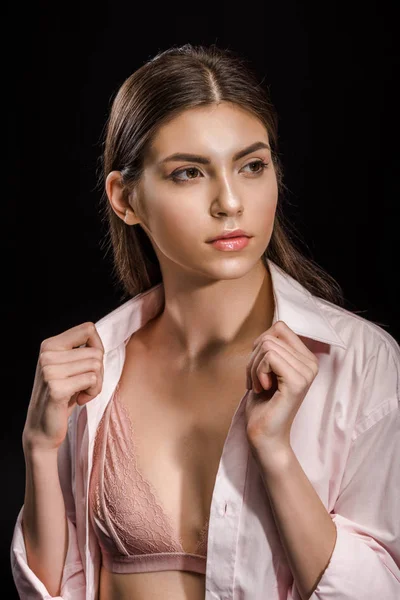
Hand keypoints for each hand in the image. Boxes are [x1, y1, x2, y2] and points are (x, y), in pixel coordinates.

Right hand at [22, 322, 103, 452]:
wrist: (42, 428)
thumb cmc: (62, 395)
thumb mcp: (68, 367)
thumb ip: (80, 350)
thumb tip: (100, 339)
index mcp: (50, 344)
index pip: (88, 329)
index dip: (98, 346)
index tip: (91, 364)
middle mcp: (47, 355)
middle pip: (96, 352)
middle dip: (98, 371)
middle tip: (85, 385)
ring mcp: (50, 371)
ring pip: (96, 366)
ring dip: (96, 384)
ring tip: (81, 392)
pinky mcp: (57, 388)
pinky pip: (92, 381)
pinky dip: (93, 393)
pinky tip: (79, 400)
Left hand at [244, 320, 318, 449]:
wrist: (264, 435)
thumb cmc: (263, 404)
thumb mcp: (266, 368)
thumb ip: (272, 347)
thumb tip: (273, 326)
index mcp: (306, 358)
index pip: (280, 327)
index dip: (261, 344)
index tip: (259, 367)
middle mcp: (311, 363)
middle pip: (270, 336)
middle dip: (254, 358)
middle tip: (256, 381)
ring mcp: (306, 372)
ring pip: (267, 346)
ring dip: (254, 367)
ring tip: (259, 386)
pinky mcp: (297, 382)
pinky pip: (269, 357)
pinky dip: (257, 372)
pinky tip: (261, 389)